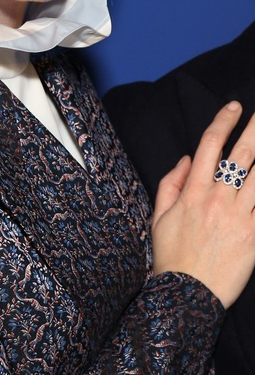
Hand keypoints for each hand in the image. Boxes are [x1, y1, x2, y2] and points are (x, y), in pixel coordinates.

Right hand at [152, 101, 254, 308]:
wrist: (186, 296)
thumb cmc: (171, 256)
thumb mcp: (159, 215)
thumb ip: (171, 182)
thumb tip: (189, 158)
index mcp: (194, 191)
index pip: (211, 145)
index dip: (223, 121)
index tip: (234, 107)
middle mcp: (218, 199)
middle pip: (242, 155)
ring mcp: (240, 218)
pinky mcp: (254, 237)